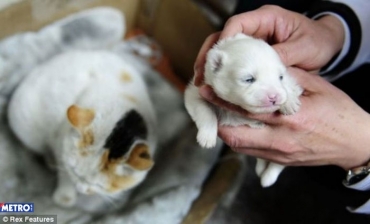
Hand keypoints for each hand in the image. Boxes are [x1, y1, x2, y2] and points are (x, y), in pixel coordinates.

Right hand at [194, 5, 344, 85]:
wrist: (327, 44)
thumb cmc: (318, 40)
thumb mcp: (304, 48)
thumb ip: (282, 57)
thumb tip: (261, 73)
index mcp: (266, 18)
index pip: (236, 24)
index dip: (223, 40)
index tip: (217, 59)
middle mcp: (255, 28)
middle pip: (223, 37)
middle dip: (209, 56)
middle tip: (200, 75)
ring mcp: (252, 41)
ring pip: (225, 51)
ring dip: (212, 66)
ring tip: (203, 83)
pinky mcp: (253, 54)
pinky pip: (234, 62)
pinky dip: (225, 73)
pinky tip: (218, 86)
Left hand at [199, 68, 369, 169]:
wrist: (355, 142)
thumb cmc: (339, 112)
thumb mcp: (318, 87)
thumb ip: (289, 77)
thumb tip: (265, 67)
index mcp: (290, 118)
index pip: (247, 110)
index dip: (222, 101)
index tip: (207, 92)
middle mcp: (281, 140)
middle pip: (236, 137)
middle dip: (217, 123)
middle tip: (209, 108)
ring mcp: (280, 154)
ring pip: (241, 148)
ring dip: (228, 133)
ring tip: (220, 117)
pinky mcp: (282, 162)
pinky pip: (253, 153)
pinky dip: (242, 141)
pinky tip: (240, 128)